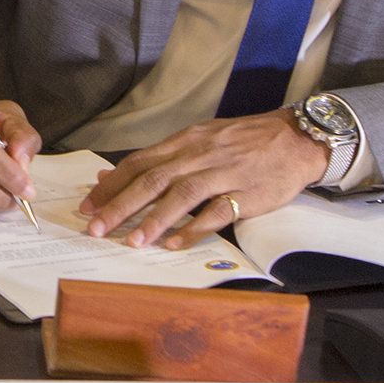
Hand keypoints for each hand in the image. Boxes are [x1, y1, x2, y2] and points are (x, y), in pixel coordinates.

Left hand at [77, 109, 326, 248]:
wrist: (295, 138)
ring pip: (181, 195)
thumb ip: (159, 159)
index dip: (111, 185)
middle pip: (152, 180)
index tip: (87, 205)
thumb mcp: (199, 139)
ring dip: (154, 219)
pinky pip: (217, 212)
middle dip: (120, 205)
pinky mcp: (247, 193)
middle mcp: (199, 155)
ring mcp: (223, 173)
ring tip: (132, 241)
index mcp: (184, 142)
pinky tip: (175, 243)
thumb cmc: (243, 141)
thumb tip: (113, 175)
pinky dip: (194, 228)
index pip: (139, 163)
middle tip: (96, 227)